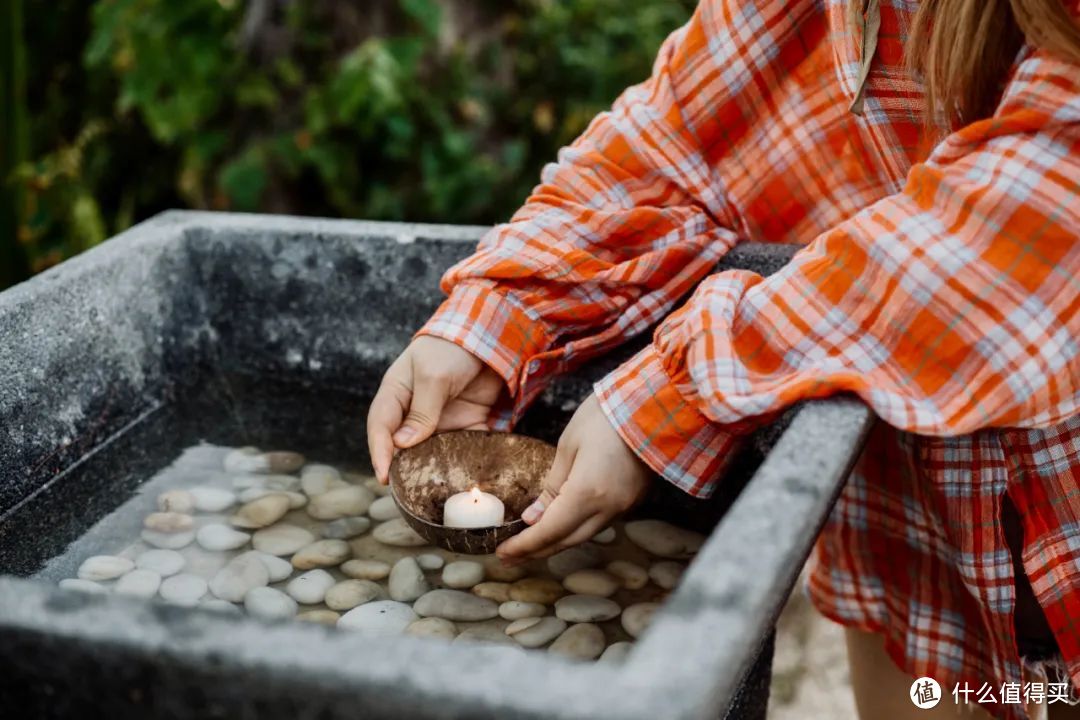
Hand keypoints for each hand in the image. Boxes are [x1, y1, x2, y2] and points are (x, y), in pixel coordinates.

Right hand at [367, 335, 505, 483]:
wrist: (490, 334)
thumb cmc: (450, 348)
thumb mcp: (432, 376)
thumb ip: (422, 411)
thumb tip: (403, 445)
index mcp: (397, 395)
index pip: (381, 428)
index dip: (379, 453)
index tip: (383, 476)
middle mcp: (415, 411)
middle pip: (404, 447)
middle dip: (405, 469)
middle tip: (409, 491)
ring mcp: (442, 420)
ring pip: (434, 452)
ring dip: (437, 470)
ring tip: (440, 490)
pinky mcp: (469, 423)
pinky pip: (465, 448)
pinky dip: (468, 461)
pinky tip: (470, 477)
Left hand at [496, 393, 651, 561]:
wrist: (654, 405)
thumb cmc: (607, 415)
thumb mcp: (568, 445)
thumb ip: (551, 485)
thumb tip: (533, 516)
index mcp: (587, 493)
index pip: (549, 531)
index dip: (524, 546)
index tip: (503, 552)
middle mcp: (608, 508)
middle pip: (567, 541)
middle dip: (536, 550)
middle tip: (510, 555)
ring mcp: (624, 506)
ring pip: (584, 535)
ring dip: (557, 541)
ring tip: (531, 543)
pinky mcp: (633, 499)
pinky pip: (599, 523)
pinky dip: (576, 528)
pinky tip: (562, 524)